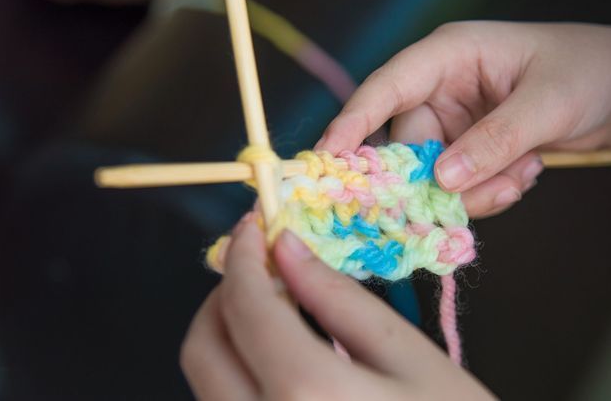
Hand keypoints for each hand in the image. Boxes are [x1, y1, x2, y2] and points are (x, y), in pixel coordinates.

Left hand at [181, 214, 493, 399]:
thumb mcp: (408, 356)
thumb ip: (339, 297)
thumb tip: (287, 248)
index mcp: (306, 394)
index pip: (246, 306)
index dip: (243, 256)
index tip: (253, 226)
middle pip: (202, 349)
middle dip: (225, 294)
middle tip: (263, 266)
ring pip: (206, 383)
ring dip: (228, 334)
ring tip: (275, 308)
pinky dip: (238, 371)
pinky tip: (278, 357)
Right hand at [316, 22, 610, 216]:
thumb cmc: (586, 72)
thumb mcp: (547, 103)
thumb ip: (494, 140)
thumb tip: (442, 179)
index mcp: (448, 56)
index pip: (385, 88)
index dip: (352, 123)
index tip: (329, 158)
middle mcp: (440, 90)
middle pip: (407, 147)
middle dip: (438, 180)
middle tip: (480, 194)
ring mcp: (452, 123)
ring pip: (433, 176)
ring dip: (475, 189)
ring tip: (522, 174)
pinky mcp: (466, 150)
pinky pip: (457, 186)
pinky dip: (488, 191)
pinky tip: (524, 173)